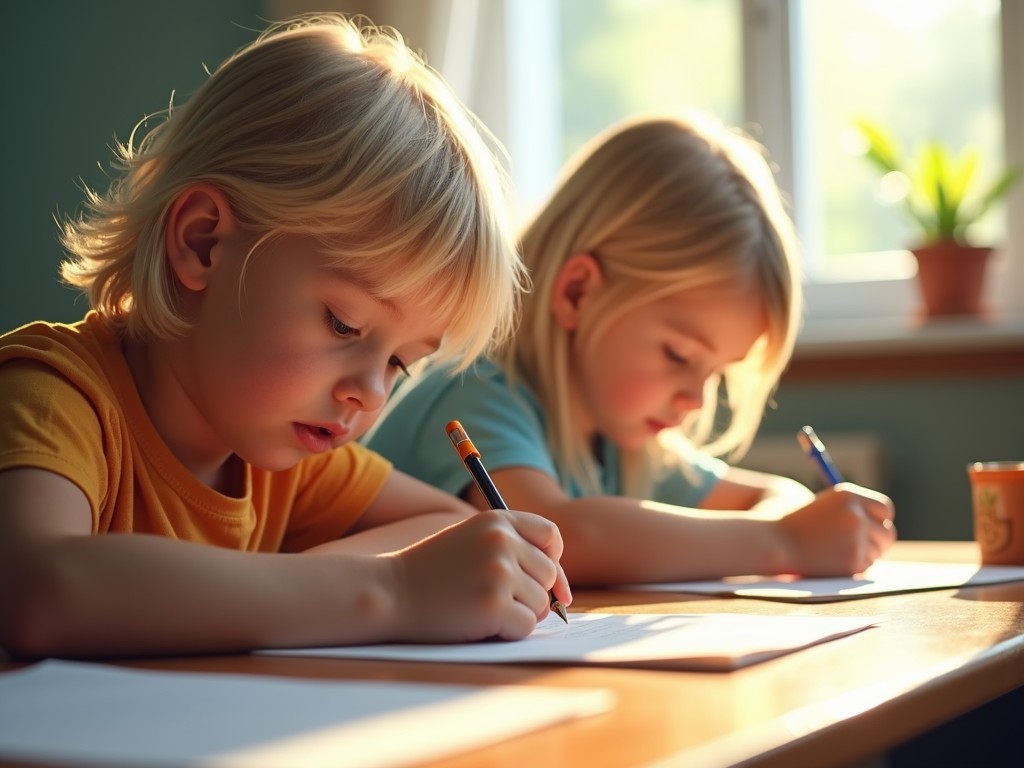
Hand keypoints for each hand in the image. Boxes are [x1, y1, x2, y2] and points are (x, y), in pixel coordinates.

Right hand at [385, 509, 570, 641]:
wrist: (388, 592)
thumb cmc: (432, 572)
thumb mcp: (470, 541)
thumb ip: (511, 550)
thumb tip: (561, 593)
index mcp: (497, 520)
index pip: (550, 536)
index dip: (551, 559)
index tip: (541, 578)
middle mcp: (502, 541)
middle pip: (550, 574)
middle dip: (532, 593)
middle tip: (497, 599)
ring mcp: (498, 573)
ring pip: (540, 604)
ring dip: (518, 614)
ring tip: (481, 609)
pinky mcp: (493, 605)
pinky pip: (526, 626)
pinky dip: (508, 632)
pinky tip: (480, 624)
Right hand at [775, 483, 895, 575]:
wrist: (776, 544)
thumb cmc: (799, 526)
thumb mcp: (826, 508)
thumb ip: (854, 512)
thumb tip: (883, 525)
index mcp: (848, 495)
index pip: (884, 508)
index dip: (880, 519)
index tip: (873, 526)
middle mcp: (856, 515)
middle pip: (887, 532)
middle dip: (878, 540)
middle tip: (865, 545)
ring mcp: (857, 539)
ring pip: (877, 551)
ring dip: (864, 554)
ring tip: (836, 552)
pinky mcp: (854, 561)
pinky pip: (866, 565)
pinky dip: (854, 566)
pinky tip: (832, 561)